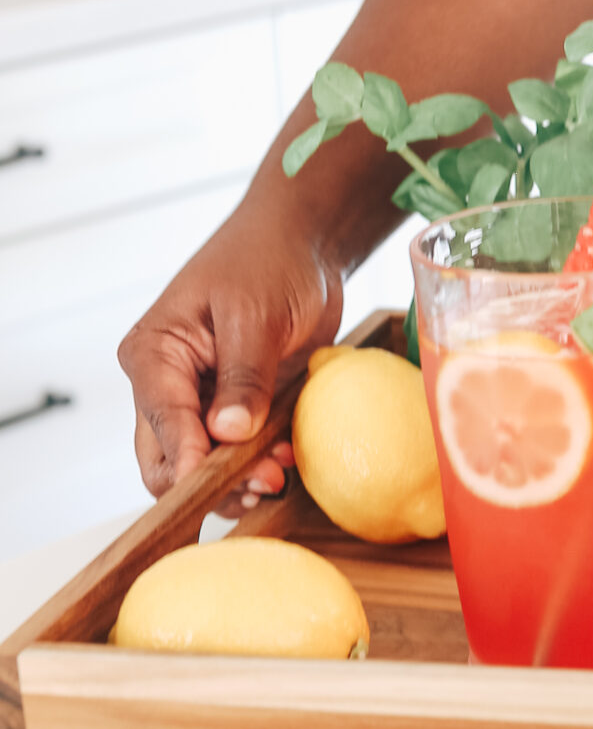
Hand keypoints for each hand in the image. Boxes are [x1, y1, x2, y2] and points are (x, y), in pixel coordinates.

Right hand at [118, 205, 344, 498]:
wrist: (303, 244)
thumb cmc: (269, 261)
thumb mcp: (256, 315)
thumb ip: (244, 376)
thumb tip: (228, 433)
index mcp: (154, 353)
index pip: (161, 420)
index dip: (187, 458)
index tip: (215, 483)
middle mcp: (166, 384)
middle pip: (166, 459)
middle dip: (210, 481)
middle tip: (262, 484)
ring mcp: (200, 401)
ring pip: (201, 465)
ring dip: (238, 480)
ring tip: (280, 473)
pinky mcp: (234, 409)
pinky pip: (237, 453)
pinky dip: (258, 465)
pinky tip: (287, 461)